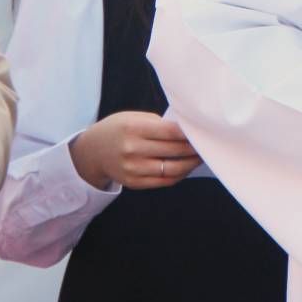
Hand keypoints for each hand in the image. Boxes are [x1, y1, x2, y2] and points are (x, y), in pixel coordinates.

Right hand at [69, 111, 201, 190]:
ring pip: (172, 168)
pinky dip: (180, 174)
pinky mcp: (134, 182)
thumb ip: (159, 124)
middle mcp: (132, 150)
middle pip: (174, 150)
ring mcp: (133, 169)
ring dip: (191, 163)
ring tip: (201, 156)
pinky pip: (164, 181)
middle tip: (208, 143)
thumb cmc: (119, 129)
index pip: (170, 132)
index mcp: (133, 129)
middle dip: (194, 147)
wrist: (93, 151)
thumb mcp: (134, 118)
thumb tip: (187, 131)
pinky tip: (187, 166)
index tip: (204, 131)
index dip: (190, 133)